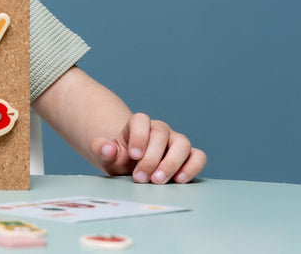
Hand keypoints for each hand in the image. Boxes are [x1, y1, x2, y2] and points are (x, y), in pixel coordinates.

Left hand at [90, 113, 206, 183]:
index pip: (141, 120)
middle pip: (161, 135)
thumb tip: (107, 147)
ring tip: (158, 180)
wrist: (133, 168)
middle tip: (141, 178)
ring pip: (182, 143)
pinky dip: (192, 167)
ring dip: (171, 163)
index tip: (133, 156)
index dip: (139, 136)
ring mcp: (176, 141)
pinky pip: (198, 156)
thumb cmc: (121, 159)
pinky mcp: (189, 156)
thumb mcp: (107, 156)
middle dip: (151, 158)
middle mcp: (160, 130)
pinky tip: (179, 179)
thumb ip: (102, 149)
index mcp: (138, 125)